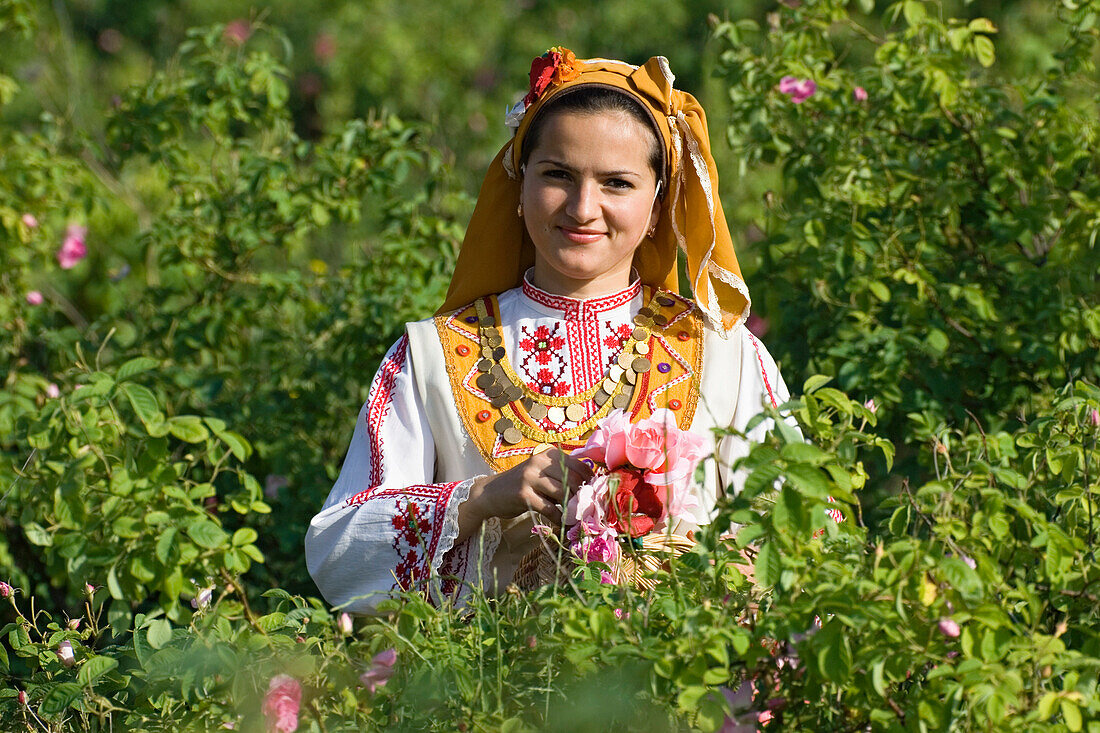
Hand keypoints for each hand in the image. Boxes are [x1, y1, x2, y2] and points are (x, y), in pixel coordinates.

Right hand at [456, 449, 593, 542]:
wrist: (490, 493)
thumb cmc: (522, 484)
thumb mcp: (542, 474)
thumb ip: (562, 477)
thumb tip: (590, 490)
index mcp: (548, 454)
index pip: (579, 465)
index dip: (590, 481)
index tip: (595, 494)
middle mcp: (539, 462)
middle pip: (573, 479)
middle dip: (582, 496)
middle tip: (586, 509)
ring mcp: (530, 477)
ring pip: (563, 493)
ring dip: (572, 508)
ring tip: (575, 516)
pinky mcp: (524, 494)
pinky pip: (550, 509)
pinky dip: (559, 518)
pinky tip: (561, 523)